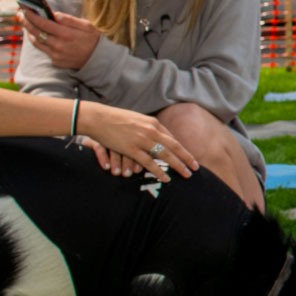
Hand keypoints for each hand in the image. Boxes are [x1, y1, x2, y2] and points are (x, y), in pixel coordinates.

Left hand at [21, 10, 103, 70]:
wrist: (98, 61)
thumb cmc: (93, 40)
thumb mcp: (87, 26)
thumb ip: (70, 20)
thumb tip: (55, 14)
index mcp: (66, 34)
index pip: (43, 23)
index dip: (32, 16)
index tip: (25, 9)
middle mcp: (58, 45)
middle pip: (36, 32)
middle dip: (26, 22)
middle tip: (20, 15)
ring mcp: (56, 55)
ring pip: (36, 41)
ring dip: (30, 32)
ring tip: (26, 23)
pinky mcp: (55, 61)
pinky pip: (43, 49)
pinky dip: (38, 41)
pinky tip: (37, 34)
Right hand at [78, 103, 196, 180]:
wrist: (98, 118)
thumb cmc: (116, 119)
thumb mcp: (137, 120)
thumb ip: (148, 128)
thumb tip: (157, 135)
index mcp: (153, 123)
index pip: (172, 139)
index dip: (182, 150)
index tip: (189, 158)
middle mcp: (151, 130)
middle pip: (174, 147)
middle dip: (186, 158)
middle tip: (196, 168)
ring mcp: (142, 139)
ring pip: (165, 155)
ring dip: (178, 166)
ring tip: (186, 175)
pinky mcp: (131, 148)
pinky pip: (149, 162)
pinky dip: (159, 171)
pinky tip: (166, 178)